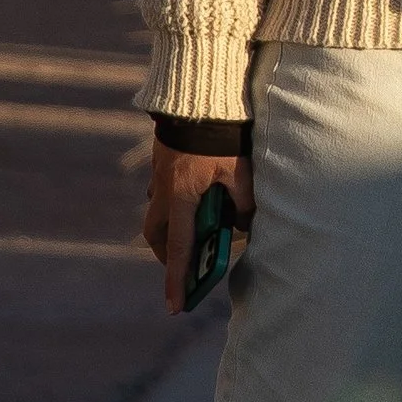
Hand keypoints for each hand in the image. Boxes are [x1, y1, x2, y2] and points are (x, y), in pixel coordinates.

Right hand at [143, 140, 253, 315]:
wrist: (197, 95)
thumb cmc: (222, 134)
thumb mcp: (240, 171)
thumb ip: (243, 201)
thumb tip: (243, 225)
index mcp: (181, 197)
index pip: (179, 249)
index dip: (178, 280)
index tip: (176, 307)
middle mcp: (164, 191)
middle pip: (158, 235)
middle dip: (168, 255)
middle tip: (184, 267)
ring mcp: (160, 175)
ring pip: (158, 213)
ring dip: (171, 228)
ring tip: (194, 233)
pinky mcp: (163, 161)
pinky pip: (163, 192)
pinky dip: (175, 203)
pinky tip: (196, 196)